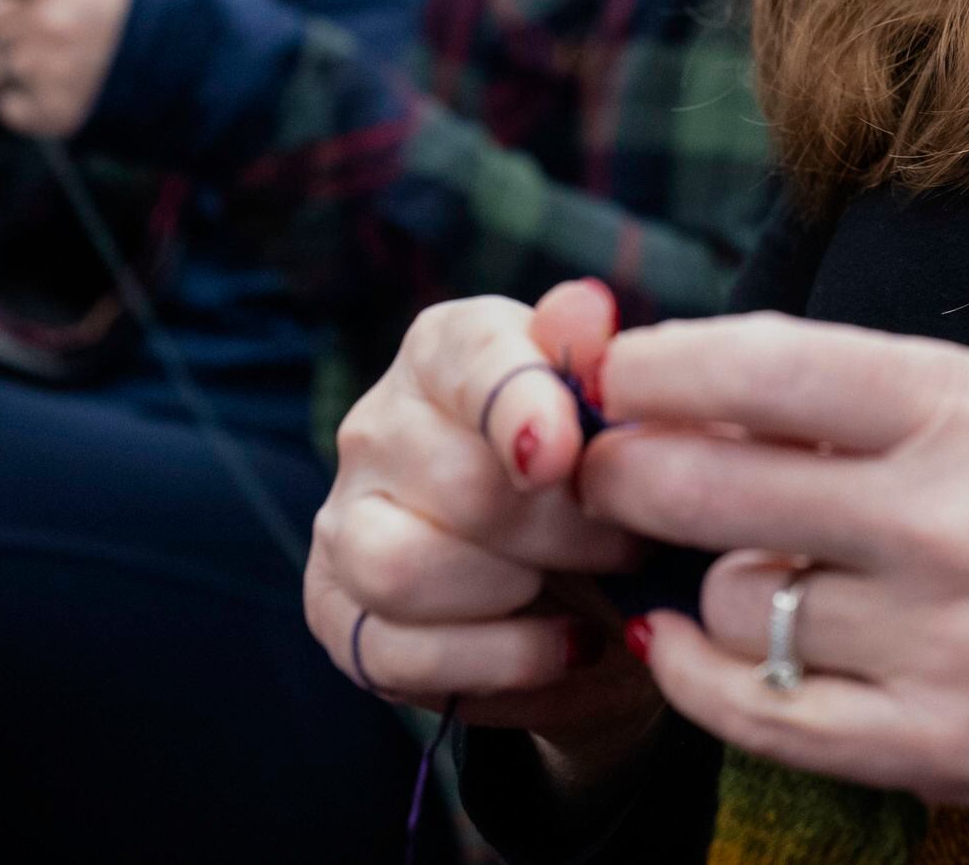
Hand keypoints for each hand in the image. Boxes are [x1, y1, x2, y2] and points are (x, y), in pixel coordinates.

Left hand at [0, 0, 133, 139]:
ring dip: (8, 64)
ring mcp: (51, 69)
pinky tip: (62, 85)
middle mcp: (50, 18)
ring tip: (57, 57)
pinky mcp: (56, 113)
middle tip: (35, 24)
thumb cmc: (123, 3)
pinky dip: (24, 100)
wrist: (189, 59)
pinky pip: (7, 106)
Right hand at [304, 283, 667, 788]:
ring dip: (512, 593)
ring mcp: (343, 522)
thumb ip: (604, 370)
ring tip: (578, 591)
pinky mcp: (338, 613)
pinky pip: (400, 650)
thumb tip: (584, 310)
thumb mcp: (619, 426)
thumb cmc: (598, 489)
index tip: (561, 458)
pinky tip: (560, 645)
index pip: (469, 359)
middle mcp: (377, 427)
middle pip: (459, 485)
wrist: (583, 599)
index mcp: (444, 353)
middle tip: (630, 546)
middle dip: (566, 530)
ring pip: (399, 567)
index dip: (516, 405)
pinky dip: (498, 659)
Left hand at [579, 316, 968, 861]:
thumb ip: (828, 396)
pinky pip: (751, 710)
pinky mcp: (934, 744)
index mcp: (957, 410)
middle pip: (706, 487)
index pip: (756, 368)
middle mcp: (951, 520)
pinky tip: (682, 641)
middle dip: (622, 473)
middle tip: (601, 470)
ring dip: (709, 584)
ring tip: (756, 570)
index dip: (650, 372)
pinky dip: (693, 674)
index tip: (610, 378)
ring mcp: (944, 642)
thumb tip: (656, 383)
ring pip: (728, 600)